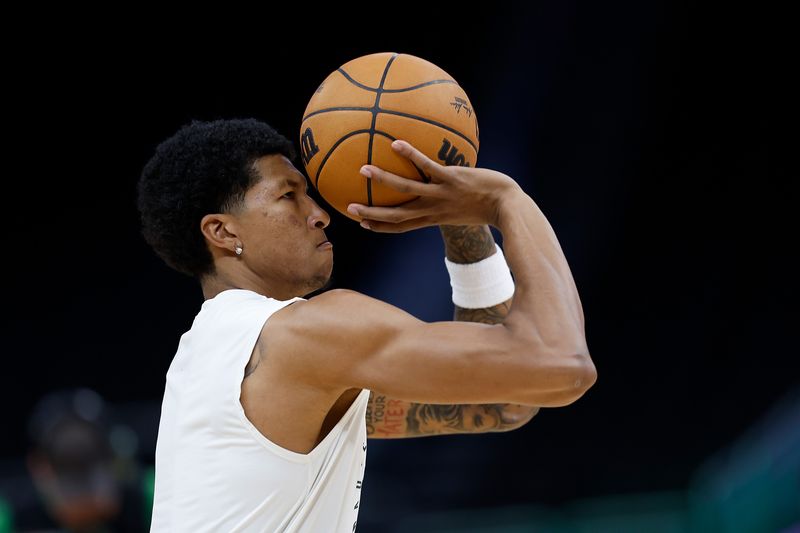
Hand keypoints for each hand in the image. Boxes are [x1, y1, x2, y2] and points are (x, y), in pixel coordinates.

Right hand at [346, 140, 519, 232]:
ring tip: (363, 170)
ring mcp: (442, 195)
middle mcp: (433, 210)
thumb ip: (449, 201)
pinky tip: (396, 143)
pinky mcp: (453, 179)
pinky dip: (411, 155)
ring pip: (406, 190)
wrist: (509, 206)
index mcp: (433, 219)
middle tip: (349, 208)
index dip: (381, 226)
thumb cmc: (489, 206)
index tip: (363, 224)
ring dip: (383, 181)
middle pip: (396, 215)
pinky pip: (427, 166)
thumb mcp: (465, 208)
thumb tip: (443, 186)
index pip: (401, 227)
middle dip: (372, 213)